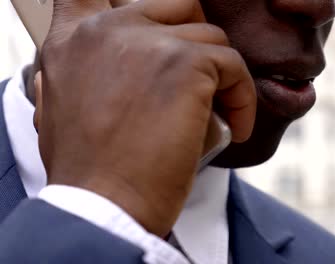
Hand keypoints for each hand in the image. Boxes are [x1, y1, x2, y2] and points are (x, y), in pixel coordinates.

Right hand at [34, 0, 255, 236]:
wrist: (104, 204)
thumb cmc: (89, 169)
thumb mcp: (60, 108)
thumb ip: (76, 74)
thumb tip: (100, 67)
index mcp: (75, 38)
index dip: (139, 7)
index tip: (165, 37)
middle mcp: (108, 29)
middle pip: (175, 5)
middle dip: (194, 41)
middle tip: (200, 80)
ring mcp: (148, 42)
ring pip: (209, 38)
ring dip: (220, 77)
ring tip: (216, 116)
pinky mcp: (186, 65)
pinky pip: (232, 66)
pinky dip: (241, 97)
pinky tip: (235, 127)